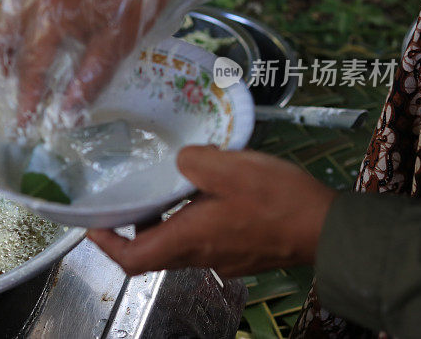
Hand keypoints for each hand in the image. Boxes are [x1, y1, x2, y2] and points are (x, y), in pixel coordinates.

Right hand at [0, 0, 244, 124]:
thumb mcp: (119, 44)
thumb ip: (88, 82)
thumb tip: (66, 116)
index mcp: (49, 16)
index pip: (29, 69)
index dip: (25, 101)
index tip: (22, 126)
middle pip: (1, 40)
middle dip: (8, 68)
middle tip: (23, 89)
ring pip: (1, 14)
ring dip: (7, 42)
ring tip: (25, 61)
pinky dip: (14, 15)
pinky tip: (32, 26)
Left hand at [88, 146, 336, 276]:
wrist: (330, 229)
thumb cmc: (277, 199)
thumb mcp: (230, 167)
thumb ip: (194, 160)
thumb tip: (180, 162)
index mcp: (189, 240)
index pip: (132, 259)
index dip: (105, 244)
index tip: (91, 224)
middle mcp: (201, 257)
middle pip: (152, 253)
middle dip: (131, 230)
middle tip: (123, 199)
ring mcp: (223, 260)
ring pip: (179, 246)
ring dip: (163, 223)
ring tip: (162, 189)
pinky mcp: (241, 255)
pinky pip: (203, 241)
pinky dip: (190, 222)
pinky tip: (204, 195)